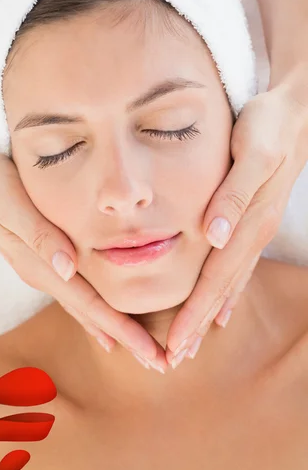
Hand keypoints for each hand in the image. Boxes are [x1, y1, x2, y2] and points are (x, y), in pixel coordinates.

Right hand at [0, 146, 166, 371]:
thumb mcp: (12, 204)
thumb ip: (38, 236)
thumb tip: (68, 269)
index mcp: (39, 265)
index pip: (89, 306)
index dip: (123, 331)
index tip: (152, 355)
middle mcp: (42, 274)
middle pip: (91, 315)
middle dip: (127, 340)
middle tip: (160, 364)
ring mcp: (41, 270)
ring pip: (84, 309)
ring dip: (114, 330)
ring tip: (141, 348)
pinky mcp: (43, 260)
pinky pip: (76, 295)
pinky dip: (95, 312)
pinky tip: (105, 321)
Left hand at [165, 66, 307, 366]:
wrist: (293, 111)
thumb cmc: (267, 127)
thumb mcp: (251, 154)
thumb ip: (232, 196)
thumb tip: (212, 237)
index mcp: (248, 222)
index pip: (215, 279)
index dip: (194, 312)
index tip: (175, 344)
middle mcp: (253, 232)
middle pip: (220, 289)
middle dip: (197, 325)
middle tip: (174, 358)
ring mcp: (256, 229)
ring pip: (229, 282)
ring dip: (209, 314)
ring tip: (193, 341)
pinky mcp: (254, 221)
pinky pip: (239, 266)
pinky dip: (227, 292)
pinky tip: (220, 308)